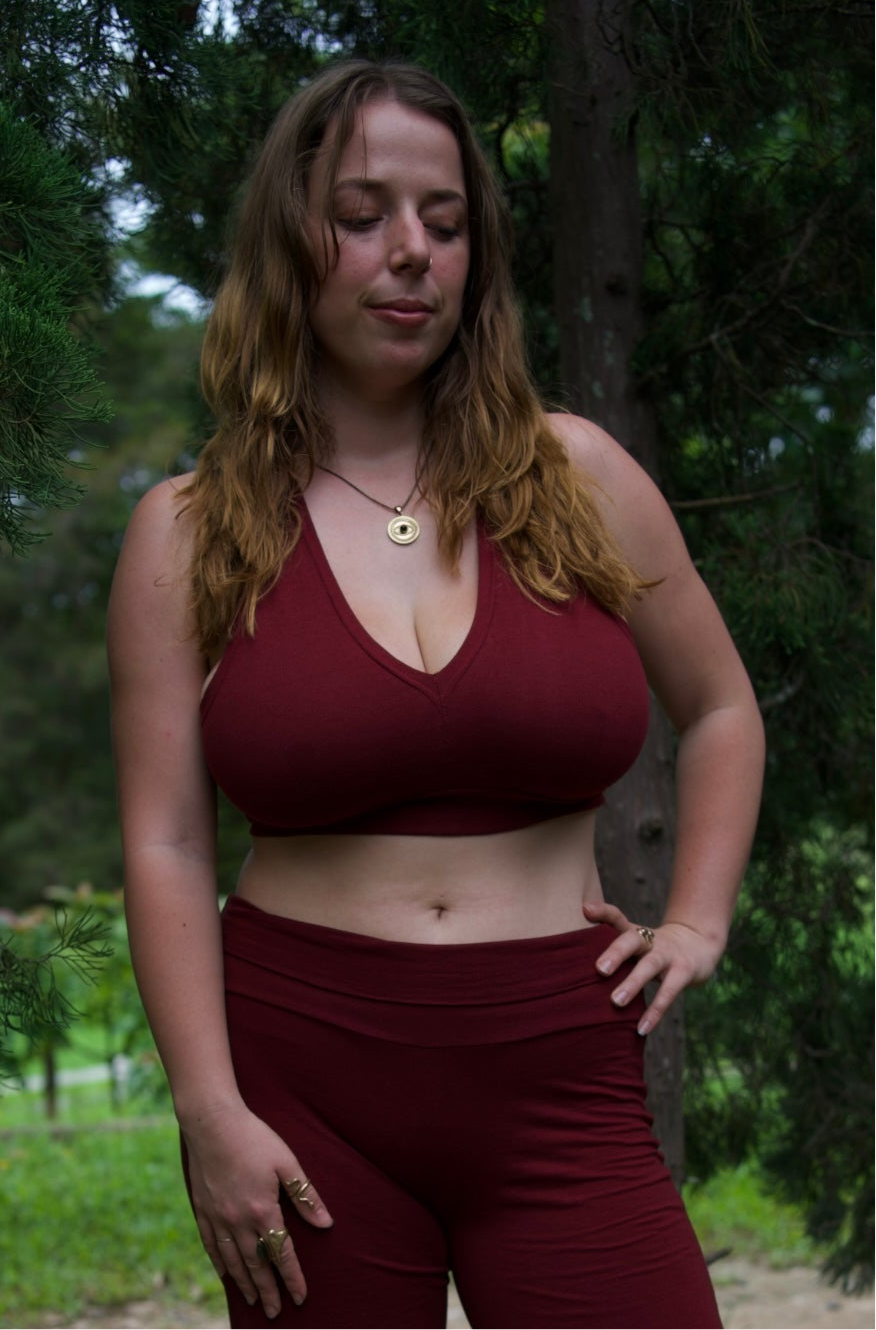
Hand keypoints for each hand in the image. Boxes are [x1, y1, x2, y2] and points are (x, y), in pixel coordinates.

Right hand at [181, 1101, 332, 1317]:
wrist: (212, 1122)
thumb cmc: (254, 1138)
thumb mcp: (287, 1162)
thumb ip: (305, 1196)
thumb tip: (326, 1224)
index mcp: (263, 1210)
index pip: (281, 1253)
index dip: (292, 1277)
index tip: (300, 1297)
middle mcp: (238, 1221)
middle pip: (256, 1264)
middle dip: (268, 1290)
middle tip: (275, 1312)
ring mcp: (218, 1217)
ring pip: (233, 1261)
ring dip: (245, 1283)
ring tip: (254, 1301)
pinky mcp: (202, 1210)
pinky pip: (211, 1246)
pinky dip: (220, 1264)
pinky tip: (226, 1275)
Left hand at [582, 900, 724, 1035]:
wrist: (697, 944)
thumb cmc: (653, 947)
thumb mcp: (634, 940)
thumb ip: (608, 942)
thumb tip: (575, 944)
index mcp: (634, 932)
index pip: (617, 917)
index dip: (603, 912)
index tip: (585, 909)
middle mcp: (650, 939)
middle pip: (632, 940)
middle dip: (616, 952)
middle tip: (600, 969)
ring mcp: (668, 954)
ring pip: (649, 966)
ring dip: (633, 983)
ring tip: (615, 1001)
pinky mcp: (684, 972)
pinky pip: (669, 993)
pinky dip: (655, 1012)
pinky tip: (641, 1029)